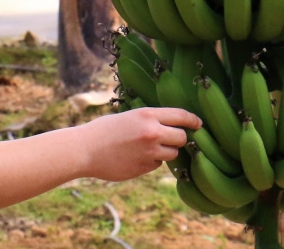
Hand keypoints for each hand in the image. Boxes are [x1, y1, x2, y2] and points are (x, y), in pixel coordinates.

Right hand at [75, 108, 200, 181]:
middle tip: (169, 138)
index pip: (181, 116)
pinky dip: (151, 161)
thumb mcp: (127, 116)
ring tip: (146, 148)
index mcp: (147, 115)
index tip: (198, 124)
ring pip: (172, 153)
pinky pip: (157, 164)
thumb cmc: (103, 130)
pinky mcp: (145, 168)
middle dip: (178, 139)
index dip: (193, 121)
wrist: (84, 149)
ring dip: (165, 152)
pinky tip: (134, 157)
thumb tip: (171, 126)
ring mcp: (149, 152)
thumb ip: (149, 121)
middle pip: (182, 138)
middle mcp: (152, 133)